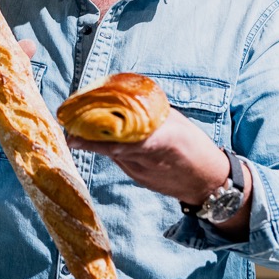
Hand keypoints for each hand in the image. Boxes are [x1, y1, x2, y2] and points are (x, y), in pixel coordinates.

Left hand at [66, 108, 251, 233]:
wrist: (210, 182)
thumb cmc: (195, 145)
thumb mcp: (174, 121)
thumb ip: (150, 112)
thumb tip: (123, 96)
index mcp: (157, 141)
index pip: (120, 143)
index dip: (93, 141)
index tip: (72, 136)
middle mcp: (146, 160)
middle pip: (109, 149)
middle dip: (88, 139)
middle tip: (69, 129)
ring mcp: (142, 173)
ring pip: (112, 156)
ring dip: (97, 143)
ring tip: (81, 130)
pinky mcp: (141, 180)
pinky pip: (121, 162)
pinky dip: (112, 151)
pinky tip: (106, 141)